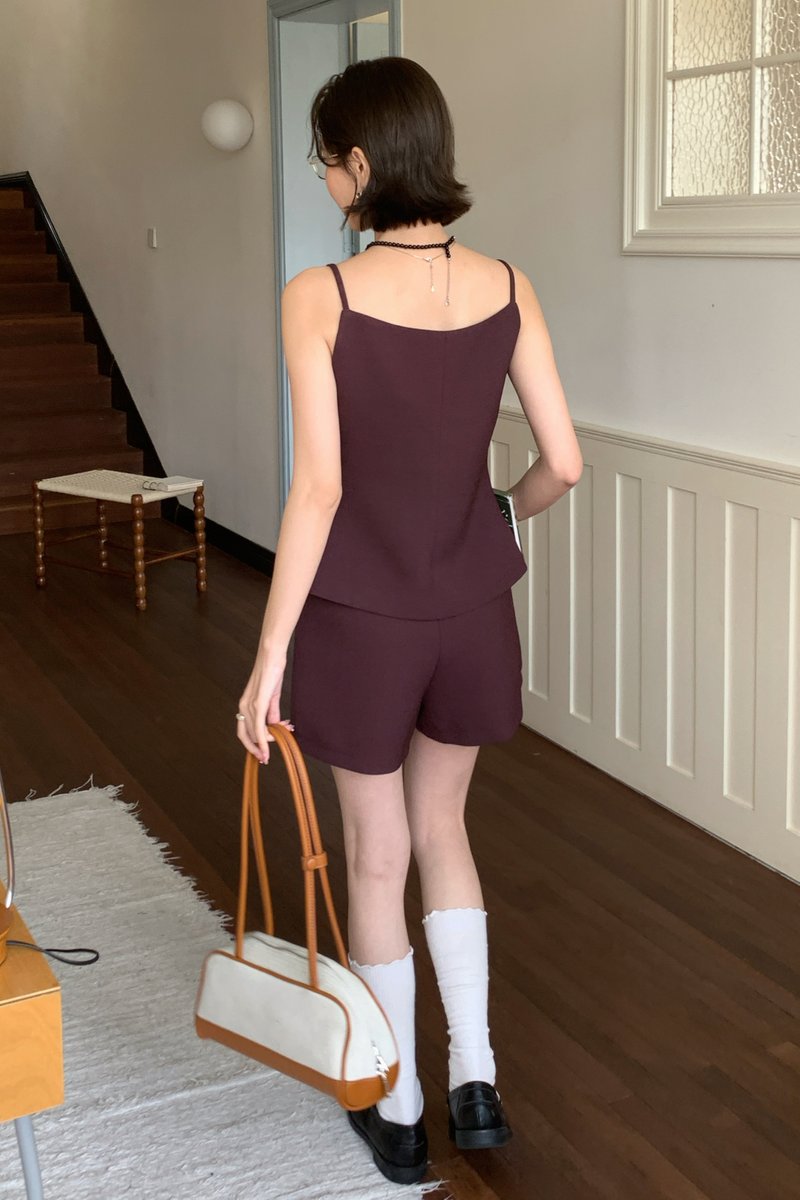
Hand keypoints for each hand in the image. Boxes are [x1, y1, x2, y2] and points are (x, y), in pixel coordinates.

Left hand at [236, 649, 293, 764]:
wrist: (272, 654)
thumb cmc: (272, 670)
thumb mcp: (272, 695)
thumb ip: (272, 712)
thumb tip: (274, 726)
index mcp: (245, 704)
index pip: (245, 729)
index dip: (253, 743)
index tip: (266, 749)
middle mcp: (244, 706)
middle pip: (246, 735)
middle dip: (257, 748)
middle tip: (266, 757)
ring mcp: (250, 705)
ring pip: (254, 733)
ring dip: (267, 742)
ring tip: (282, 739)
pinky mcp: (259, 702)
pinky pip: (259, 727)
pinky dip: (263, 740)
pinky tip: (268, 747)